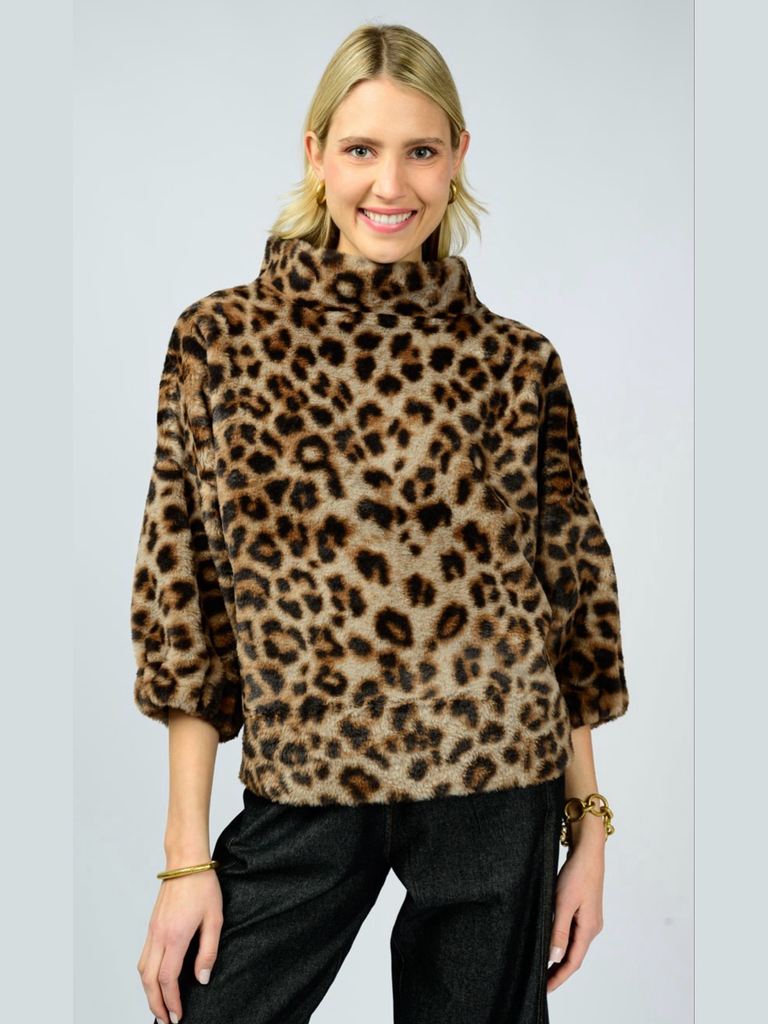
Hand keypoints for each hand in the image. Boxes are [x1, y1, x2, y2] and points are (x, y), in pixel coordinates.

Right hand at [137, 869, 223, 1023]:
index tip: (178, 1016)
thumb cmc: (203, 885)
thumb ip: (208, 952)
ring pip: (142, 969)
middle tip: (166, 1020)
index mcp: (176, 936)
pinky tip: (157, 980)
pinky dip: (147, 975)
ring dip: (148, 992)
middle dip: (156, 1004)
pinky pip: (144, 956)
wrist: (186, 861)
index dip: (171, 1001)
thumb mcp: (215, 919)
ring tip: (160, 1005)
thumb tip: (202, 979)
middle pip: (149, 980)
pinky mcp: (152, 925)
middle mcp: (159, 935)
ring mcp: (152, 930)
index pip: (167, 979)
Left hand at [546, 836, 604, 992]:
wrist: (588, 852)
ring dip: (560, 957)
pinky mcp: (584, 911)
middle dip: (558, 972)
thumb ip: (559, 930)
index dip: (558, 978)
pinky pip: (573, 933)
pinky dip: (562, 943)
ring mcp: (589, 920)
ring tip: (542, 967)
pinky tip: (552, 943)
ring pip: (573, 945)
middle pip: (574, 957)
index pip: (573, 962)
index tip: (544, 989)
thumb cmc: (577, 874)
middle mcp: (591, 928)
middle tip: (539, 983)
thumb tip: (554, 957)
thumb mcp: (563, 902)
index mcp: (589, 929)